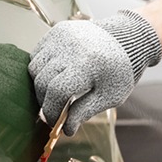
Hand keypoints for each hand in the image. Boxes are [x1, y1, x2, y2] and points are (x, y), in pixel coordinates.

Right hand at [28, 10, 161, 135]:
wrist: (127, 41)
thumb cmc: (120, 72)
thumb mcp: (109, 96)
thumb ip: (85, 111)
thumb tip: (66, 130)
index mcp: (87, 65)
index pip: (57, 92)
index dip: (52, 111)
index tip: (56, 123)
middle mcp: (70, 47)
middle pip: (42, 81)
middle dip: (45, 101)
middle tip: (54, 112)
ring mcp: (61, 36)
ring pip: (35, 67)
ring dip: (40, 85)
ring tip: (55, 95)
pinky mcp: (57, 30)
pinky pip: (37, 54)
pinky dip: (41, 69)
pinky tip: (55, 77)